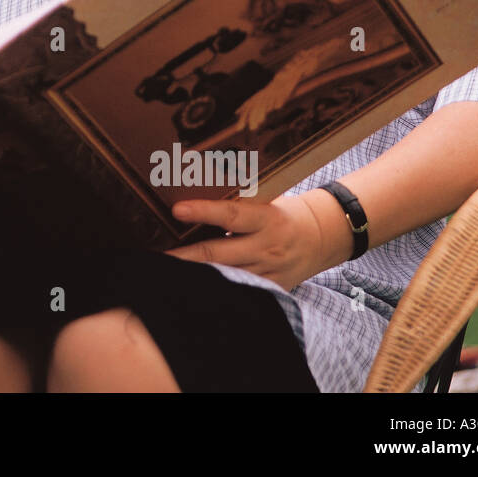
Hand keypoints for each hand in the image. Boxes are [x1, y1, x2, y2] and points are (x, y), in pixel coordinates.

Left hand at [165, 191, 349, 291]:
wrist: (320, 238)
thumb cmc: (283, 212)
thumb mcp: (267, 200)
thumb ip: (238, 201)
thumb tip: (197, 186)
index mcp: (266, 219)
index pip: (230, 214)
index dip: (203, 211)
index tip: (177, 209)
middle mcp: (266, 247)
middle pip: (219, 253)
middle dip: (186, 256)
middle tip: (157, 256)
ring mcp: (268, 272)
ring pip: (226, 276)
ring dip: (196, 276)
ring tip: (165, 274)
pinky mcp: (270, 289)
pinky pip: (239, 290)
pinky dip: (217, 288)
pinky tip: (193, 289)